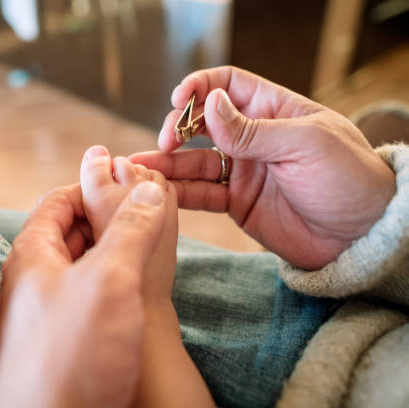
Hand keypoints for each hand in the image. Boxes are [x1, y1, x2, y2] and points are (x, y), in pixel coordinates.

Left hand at [0, 182, 167, 407]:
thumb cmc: (69, 358)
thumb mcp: (108, 281)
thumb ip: (130, 231)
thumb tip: (149, 190)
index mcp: (33, 254)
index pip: (60, 201)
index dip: (95, 187)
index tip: (130, 184)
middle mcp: (35, 279)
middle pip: (73, 232)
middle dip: (110, 219)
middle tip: (150, 215)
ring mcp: (48, 311)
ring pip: (86, 267)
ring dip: (117, 253)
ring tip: (152, 249)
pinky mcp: (65, 339)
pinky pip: (92, 297)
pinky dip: (116, 285)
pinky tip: (137, 294)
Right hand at [131, 66, 395, 269]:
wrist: (361, 237)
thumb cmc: (347, 180)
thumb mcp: (305, 145)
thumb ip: (252, 129)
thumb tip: (209, 103)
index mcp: (273, 111)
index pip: (227, 85)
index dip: (200, 87)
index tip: (179, 101)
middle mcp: (253, 138)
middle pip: (202, 123)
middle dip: (176, 129)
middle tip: (163, 143)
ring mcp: (242, 171)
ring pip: (194, 162)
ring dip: (166, 164)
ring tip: (137, 169)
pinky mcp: (236, 203)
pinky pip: (200, 194)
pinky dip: (177, 193)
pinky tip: (157, 191)